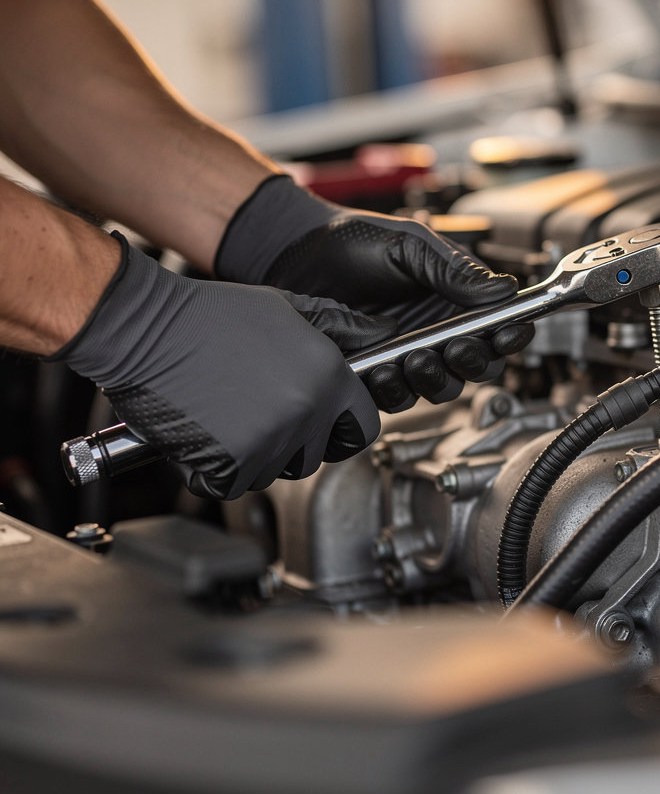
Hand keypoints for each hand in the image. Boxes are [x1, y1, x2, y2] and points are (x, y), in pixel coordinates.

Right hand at [56, 235, 391, 499]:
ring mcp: (269, 441)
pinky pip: (233, 486)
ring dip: (253, 457)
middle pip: (316, 456)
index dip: (343, 429)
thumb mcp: (287, 307)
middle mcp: (306, 411)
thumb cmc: (210, 316)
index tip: (326, 428)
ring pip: (274, 473)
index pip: (363, 428)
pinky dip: (216, 471)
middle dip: (293, 445)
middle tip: (259, 415)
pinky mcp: (230, 464)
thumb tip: (378, 334)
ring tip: (228, 415)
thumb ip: (339, 326)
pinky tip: (206, 433)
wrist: (146, 330)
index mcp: (328, 375)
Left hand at [215, 175, 533, 410]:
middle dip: (473, 361)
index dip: (510, 335)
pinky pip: (396, 397)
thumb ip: (454, 270)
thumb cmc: (353, 241)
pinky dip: (395, 390)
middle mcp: (437, 332)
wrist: (294, 252)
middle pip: (476, 367)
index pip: (497, 327)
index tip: (509, 332)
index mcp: (455, 299)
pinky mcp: (375, 373)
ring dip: (436, 379)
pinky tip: (385, 371)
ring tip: (416, 359)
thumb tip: (504, 289)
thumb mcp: (409, 245)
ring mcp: (407, 355)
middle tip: (457, 347)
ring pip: (440, 388)